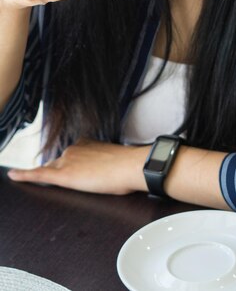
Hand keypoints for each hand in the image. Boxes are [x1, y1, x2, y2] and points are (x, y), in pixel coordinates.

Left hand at [7, 139, 149, 194]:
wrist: (130, 166)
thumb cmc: (128, 167)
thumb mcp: (115, 162)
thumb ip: (105, 164)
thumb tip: (110, 172)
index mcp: (87, 144)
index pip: (71, 156)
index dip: (73, 166)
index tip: (79, 171)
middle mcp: (74, 148)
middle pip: (59, 164)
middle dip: (63, 174)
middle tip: (83, 182)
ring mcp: (67, 160)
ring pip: (52, 171)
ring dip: (54, 178)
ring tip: (73, 183)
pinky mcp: (63, 174)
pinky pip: (39, 175)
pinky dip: (25, 175)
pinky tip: (13, 176)